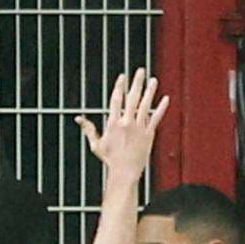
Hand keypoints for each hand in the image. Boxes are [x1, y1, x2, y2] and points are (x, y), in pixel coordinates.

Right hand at [77, 68, 169, 182]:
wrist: (125, 172)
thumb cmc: (110, 159)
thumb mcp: (96, 144)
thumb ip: (89, 129)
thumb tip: (79, 119)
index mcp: (113, 123)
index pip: (116, 99)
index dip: (119, 86)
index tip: (123, 76)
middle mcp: (126, 123)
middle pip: (132, 97)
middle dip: (136, 82)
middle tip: (140, 71)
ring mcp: (139, 128)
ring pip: (145, 105)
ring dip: (150, 91)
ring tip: (153, 79)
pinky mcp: (149, 134)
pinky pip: (156, 118)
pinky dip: (161, 108)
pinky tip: (165, 98)